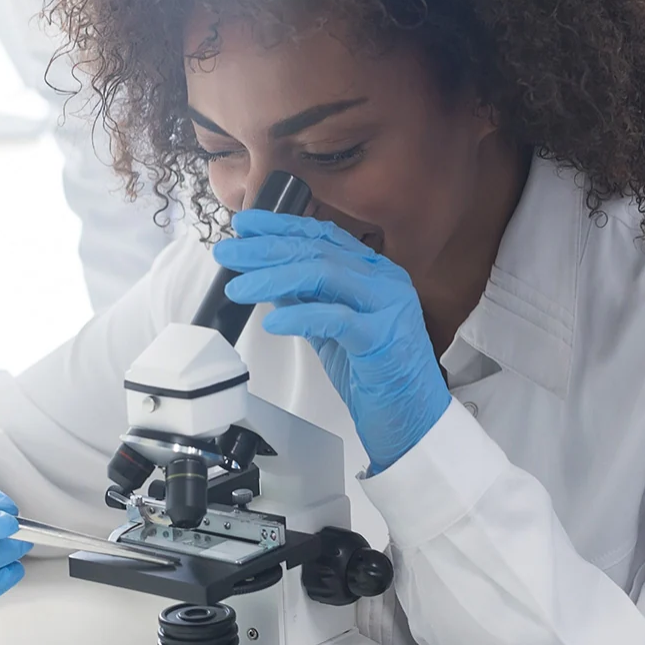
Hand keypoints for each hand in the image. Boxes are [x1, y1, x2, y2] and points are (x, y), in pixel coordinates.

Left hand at [214, 210, 452, 473]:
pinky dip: (301, 315)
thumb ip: (308, 300)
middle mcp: (385, 281)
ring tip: (240, 287)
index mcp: (375, 273)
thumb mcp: (333, 330)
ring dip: (275, 277)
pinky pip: (336, 318)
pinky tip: (273, 320)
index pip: (324, 236)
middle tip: (229, 252)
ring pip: (325, 274)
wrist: (415, 419)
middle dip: (267, 249)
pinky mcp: (383, 338)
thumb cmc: (378, 376)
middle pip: (318, 251)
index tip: (245, 226)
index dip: (281, 227)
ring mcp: (387, 307)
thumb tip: (269, 277)